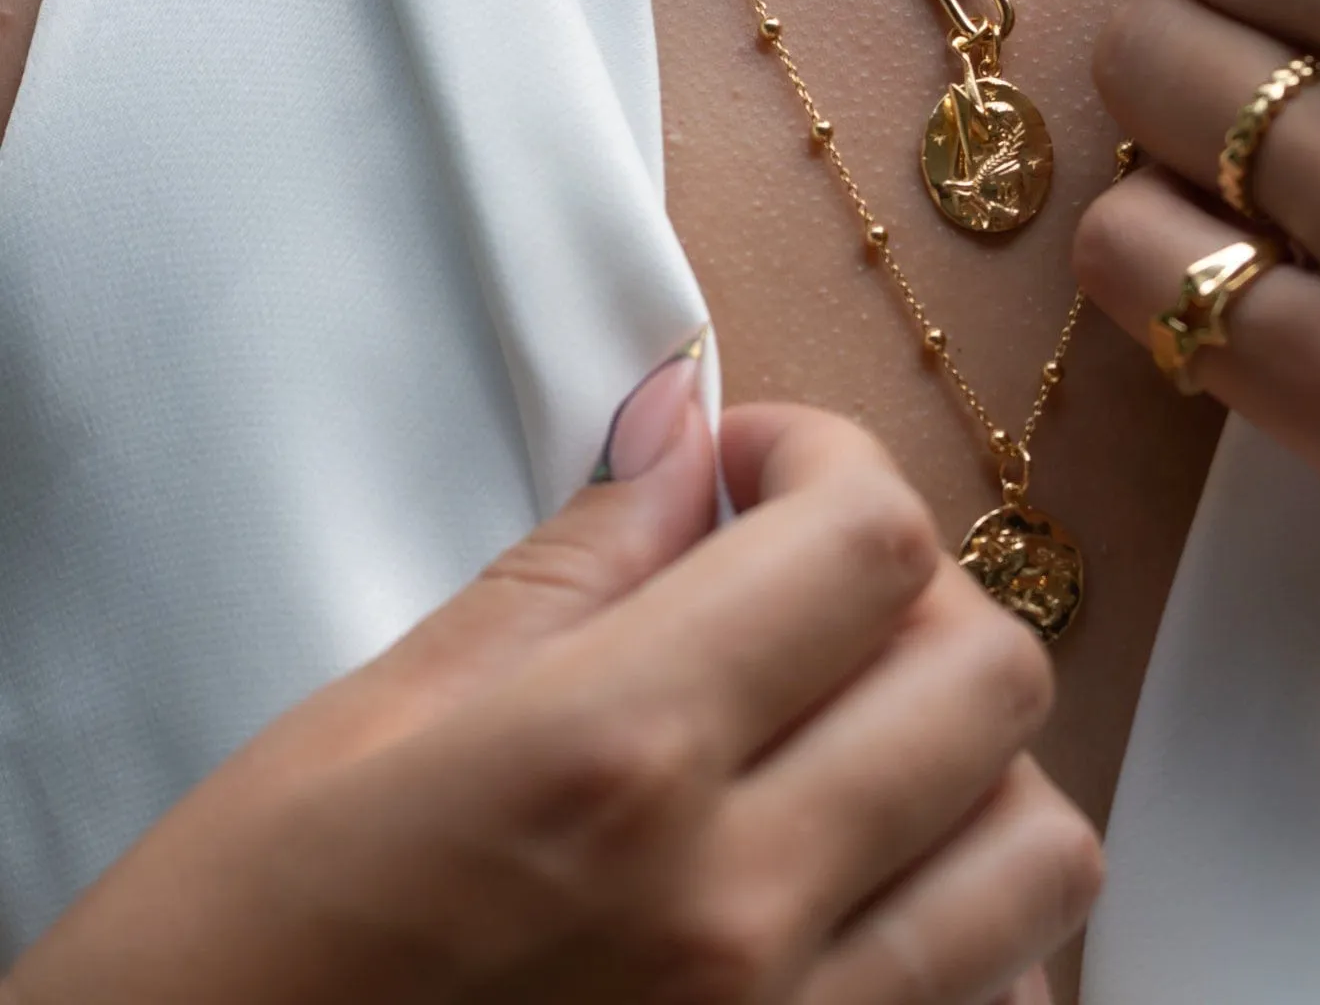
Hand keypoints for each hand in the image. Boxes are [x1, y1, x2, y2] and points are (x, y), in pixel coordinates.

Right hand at [8, 382, 1098, 1004]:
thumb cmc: (227, 970)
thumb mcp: (367, 729)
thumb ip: (573, 565)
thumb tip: (685, 424)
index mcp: (613, 761)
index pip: (868, 539)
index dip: (829, 460)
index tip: (754, 469)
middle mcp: (738, 907)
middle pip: (991, 670)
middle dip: (914, 593)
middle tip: (799, 595)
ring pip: (1042, 843)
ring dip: (969, 762)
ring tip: (850, 746)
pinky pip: (1006, 1001)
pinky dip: (976, 923)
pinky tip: (871, 894)